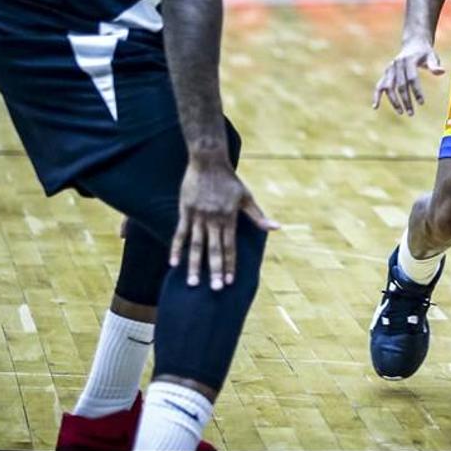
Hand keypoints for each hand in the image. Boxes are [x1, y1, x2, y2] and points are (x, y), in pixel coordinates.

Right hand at [169, 158, 279, 290]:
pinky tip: (173, 263)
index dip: (230, 264)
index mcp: (229, 218)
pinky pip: (180, 233)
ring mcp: (198, 216)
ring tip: (192, 283)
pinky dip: (176, 249)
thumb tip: (277, 228)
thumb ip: (258, 216)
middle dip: (215, 270)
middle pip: (214, 250)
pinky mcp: (185, 211)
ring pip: (196, 245)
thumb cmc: (229, 180)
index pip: (230, 247)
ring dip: (194, 265)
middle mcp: (213, 219)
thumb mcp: (246, 197)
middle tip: (214, 290)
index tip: (229, 282)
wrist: (209, 161)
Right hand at [372, 38, 444, 115]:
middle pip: (400, 85)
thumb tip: (442, 71)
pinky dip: (377, 95)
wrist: (414, 44)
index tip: (422, 103)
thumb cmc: (425, 53)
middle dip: (405, 100)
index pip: (412, 78)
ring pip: (388, 87)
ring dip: (394, 101)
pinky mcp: (386, 73)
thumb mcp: (432, 57)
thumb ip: (434, 65)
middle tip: (411, 113)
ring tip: (401, 112)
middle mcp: (397, 64)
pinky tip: (376, 106)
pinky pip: (380, 85)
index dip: (416, 91)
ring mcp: (390, 69)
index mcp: (409, 60)